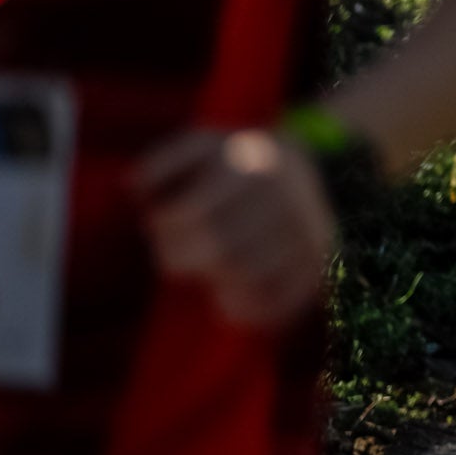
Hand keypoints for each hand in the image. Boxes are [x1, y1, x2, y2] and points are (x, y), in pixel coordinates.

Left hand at [136, 129, 334, 328]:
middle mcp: (284, 197)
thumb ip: (161, 163)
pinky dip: (249, 309)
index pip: (193, 214)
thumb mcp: (201, 145)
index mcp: (251, 165)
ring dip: (212, 281)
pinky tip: (227, 299)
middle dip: (180, 258)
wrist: (314, 170)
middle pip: (220, 250)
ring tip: (202, 268)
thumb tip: (133, 191)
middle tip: (172, 253)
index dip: (163, 227)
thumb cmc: (238, 164)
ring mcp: (307, 231)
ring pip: (249, 276)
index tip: (158, 224)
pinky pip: (282, 299)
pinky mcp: (321, 261)